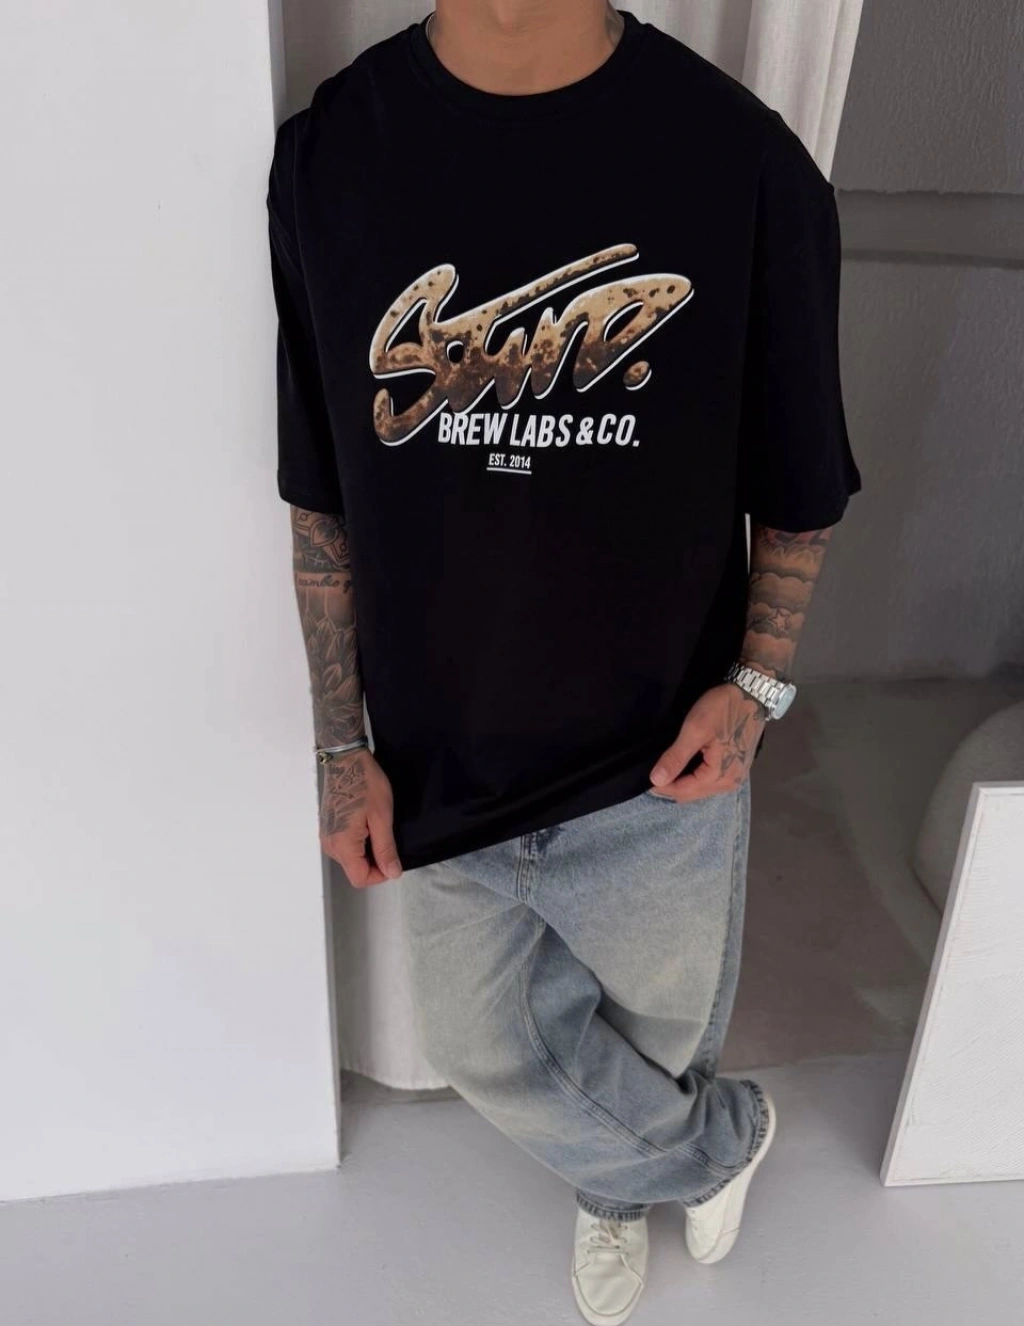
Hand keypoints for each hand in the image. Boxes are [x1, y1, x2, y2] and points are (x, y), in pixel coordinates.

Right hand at [319, 749, 402, 886]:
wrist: (346, 760)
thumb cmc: (365, 783)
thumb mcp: (382, 817)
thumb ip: (385, 848)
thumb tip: (392, 873)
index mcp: (343, 844)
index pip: (360, 878)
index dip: (381, 874)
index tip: (393, 857)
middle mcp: (330, 844)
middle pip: (354, 870)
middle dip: (374, 863)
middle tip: (388, 840)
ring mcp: (326, 836)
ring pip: (350, 860)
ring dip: (366, 853)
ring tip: (377, 829)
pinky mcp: (327, 828)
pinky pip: (344, 847)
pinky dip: (358, 843)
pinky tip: (367, 825)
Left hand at [649, 683, 765, 802]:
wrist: (751, 693)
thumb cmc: (722, 709)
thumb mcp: (694, 730)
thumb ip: (676, 757)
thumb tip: (656, 780)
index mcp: (719, 777)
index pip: (682, 792)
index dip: (661, 785)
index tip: (645, 774)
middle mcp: (730, 783)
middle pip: (691, 794)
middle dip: (671, 785)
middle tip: (655, 768)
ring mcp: (735, 777)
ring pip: (700, 788)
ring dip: (683, 781)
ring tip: (668, 765)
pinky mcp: (736, 768)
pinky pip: (710, 780)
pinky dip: (695, 775)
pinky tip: (685, 763)